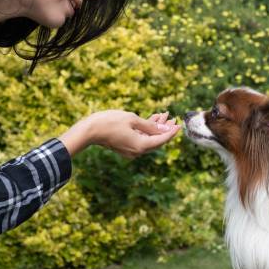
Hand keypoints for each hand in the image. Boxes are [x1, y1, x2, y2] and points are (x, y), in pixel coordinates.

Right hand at [59, 110, 179, 157]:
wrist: (89, 131)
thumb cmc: (110, 122)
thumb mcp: (132, 119)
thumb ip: (150, 125)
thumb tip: (165, 129)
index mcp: (141, 146)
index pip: (162, 139)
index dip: (172, 131)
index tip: (179, 124)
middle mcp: (137, 151)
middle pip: (156, 140)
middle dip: (164, 128)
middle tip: (172, 118)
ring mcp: (131, 151)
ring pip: (148, 139)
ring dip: (155, 128)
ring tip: (163, 116)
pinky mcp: (125, 147)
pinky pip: (140, 139)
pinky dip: (146, 131)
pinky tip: (150, 120)